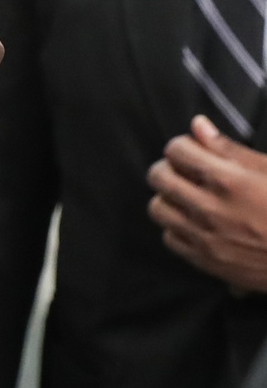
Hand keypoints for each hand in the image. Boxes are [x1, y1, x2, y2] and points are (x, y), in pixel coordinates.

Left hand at [149, 116, 266, 291]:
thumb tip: (197, 125)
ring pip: (158, 209)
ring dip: (169, 198)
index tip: (191, 150)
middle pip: (159, 177)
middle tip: (184, 170)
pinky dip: (177, 228)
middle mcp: (211, 210)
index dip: (182, 145)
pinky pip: (170, 239)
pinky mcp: (208, 263)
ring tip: (187, 196)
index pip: (176, 150)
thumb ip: (229, 149)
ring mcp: (207, 238)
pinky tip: (195, 222)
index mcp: (229, 182)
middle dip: (169, 167)